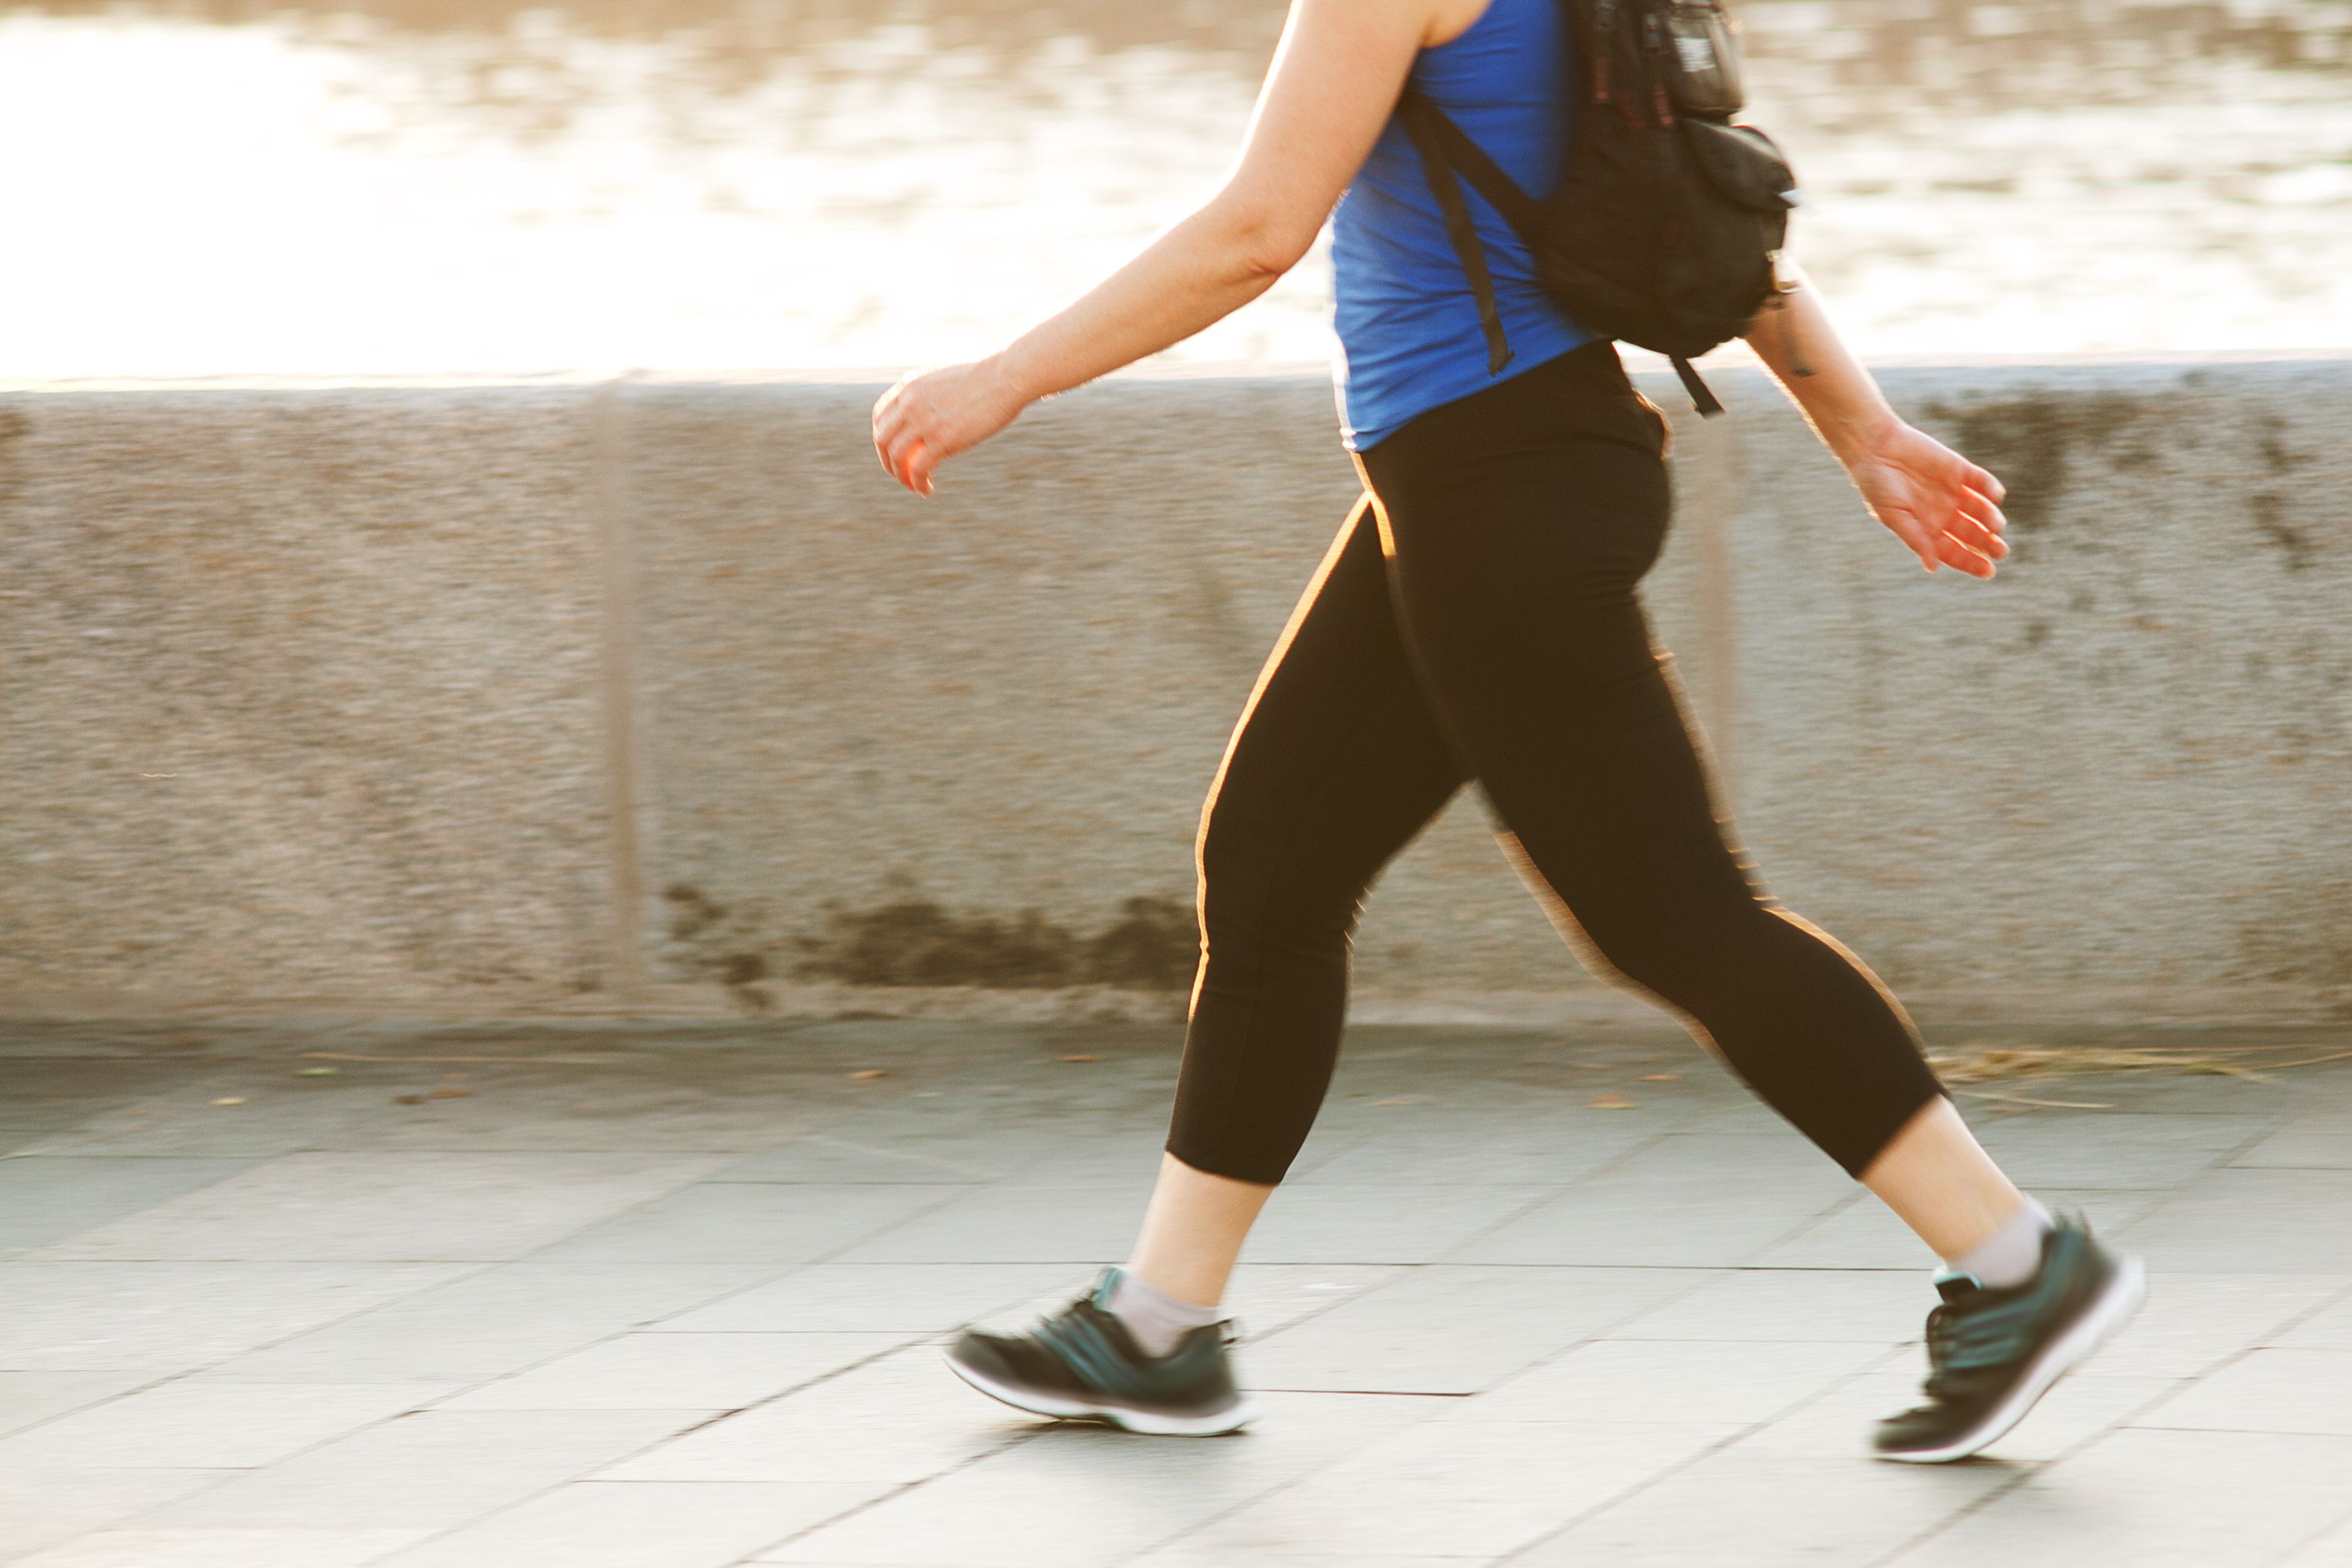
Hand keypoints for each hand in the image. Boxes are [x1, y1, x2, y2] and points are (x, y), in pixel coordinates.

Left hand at [871, 359, 1028, 496]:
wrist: (1004, 380)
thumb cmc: (985, 380)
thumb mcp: (947, 381)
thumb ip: (931, 396)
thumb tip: (932, 414)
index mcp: (910, 386)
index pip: (881, 415)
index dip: (883, 436)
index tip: (894, 450)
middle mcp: (910, 402)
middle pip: (882, 438)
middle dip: (887, 460)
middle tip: (899, 473)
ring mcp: (923, 421)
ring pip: (896, 457)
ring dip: (901, 476)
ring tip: (914, 486)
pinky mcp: (940, 439)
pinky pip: (918, 468)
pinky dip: (917, 483)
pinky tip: (926, 489)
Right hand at [1840, 420, 2009, 577]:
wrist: (1875, 448)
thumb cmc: (1877, 486)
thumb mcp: (1894, 516)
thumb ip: (1915, 539)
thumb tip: (1932, 567)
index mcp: (1926, 530)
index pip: (1954, 551)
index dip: (1971, 562)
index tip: (1988, 571)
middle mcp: (1943, 514)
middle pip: (1973, 535)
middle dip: (1988, 545)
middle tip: (2000, 552)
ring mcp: (1953, 492)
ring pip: (1981, 511)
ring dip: (1992, 520)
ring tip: (1996, 527)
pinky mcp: (1959, 470)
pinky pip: (1982, 482)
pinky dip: (1991, 489)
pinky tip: (1995, 497)